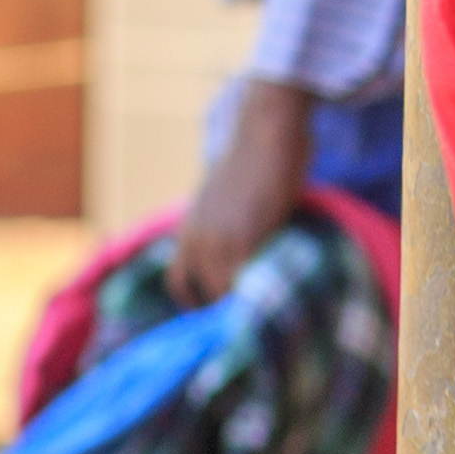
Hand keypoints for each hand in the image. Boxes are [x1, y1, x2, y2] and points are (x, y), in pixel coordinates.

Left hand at [169, 77, 318, 306]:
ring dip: (242, 306)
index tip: (218, 309)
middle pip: (200, 293)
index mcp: (187, 230)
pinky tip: (275, 298)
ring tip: (263, 314)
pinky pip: (247, 281)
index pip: (178, 281)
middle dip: (221, 309)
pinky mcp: (246, 239)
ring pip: (223, 292)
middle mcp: (195, 239)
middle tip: (246, 319)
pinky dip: (258, 295)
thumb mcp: (223, 198)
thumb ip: (223, 224)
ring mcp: (219, 241)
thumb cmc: (253, 158)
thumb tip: (239, 242)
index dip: (196, 300)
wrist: (263, 134)